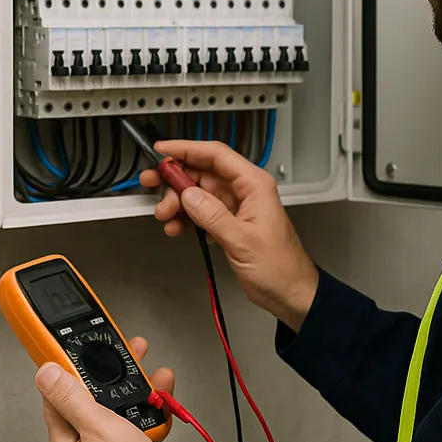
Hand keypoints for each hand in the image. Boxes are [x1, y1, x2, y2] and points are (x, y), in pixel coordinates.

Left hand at [37, 336, 175, 441]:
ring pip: (116, 412)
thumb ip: (71, 398)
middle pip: (92, 400)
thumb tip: (44, 373)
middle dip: (112, 377)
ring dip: (136, 393)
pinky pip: (133, 428)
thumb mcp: (97, 428)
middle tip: (130, 357)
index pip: (57, 394)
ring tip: (155, 382)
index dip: (69, 368)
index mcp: (65, 441)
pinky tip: (160, 408)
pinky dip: (147, 414)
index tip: (80, 349)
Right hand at [140, 140, 318, 330]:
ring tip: (166, 215)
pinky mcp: (229, 223)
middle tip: (152, 182)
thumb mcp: (242, 240)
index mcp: (254, 185)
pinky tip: (178, 227)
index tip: (162, 150)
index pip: (216, 155)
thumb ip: (213, 215)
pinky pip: (201, 212)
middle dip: (175, 178)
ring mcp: (235, 207)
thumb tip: (188, 195)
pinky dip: (186, 218)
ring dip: (177, 202)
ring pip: (198, 193)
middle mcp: (244, 191)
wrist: (289, 293)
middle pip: (202, 172)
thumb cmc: (280, 267)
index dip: (186, 149)